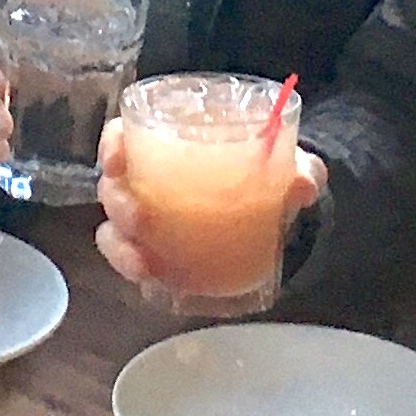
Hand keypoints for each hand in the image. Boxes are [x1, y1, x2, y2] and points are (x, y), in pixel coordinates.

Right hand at [94, 123, 326, 287]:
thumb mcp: (289, 167)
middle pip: (113, 186)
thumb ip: (300, 170)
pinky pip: (133, 261)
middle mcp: (148, 180)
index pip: (123, 136)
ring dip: (119, 245)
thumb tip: (303, 184)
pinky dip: (134, 270)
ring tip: (141, 262)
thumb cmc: (268, 176)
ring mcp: (148, 221)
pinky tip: (150, 279)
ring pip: (114, 229)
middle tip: (139, 217)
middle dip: (117, 202)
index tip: (118, 159)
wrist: (277, 217)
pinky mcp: (156, 254)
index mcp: (170, 144)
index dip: (112, 144)